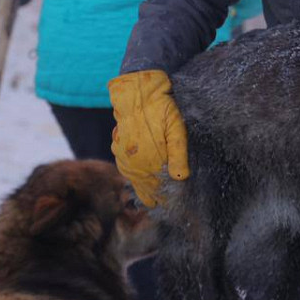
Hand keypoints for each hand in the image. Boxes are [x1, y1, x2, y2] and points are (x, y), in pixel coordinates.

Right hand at [108, 70, 189, 206]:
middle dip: (159, 199)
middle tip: (170, 206)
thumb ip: (179, 154)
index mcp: (148, 162)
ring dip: (148, 191)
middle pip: (147, 191)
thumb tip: (181, 179)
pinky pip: (129, 173)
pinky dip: (138, 179)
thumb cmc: (161, 109)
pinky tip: (145, 181)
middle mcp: (133, 165)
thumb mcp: (176, 129)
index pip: (160, 191)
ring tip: (158, 200)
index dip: (169, 200)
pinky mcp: (119, 152)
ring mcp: (124, 159)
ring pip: (137, 184)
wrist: (137, 93)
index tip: (180, 206)